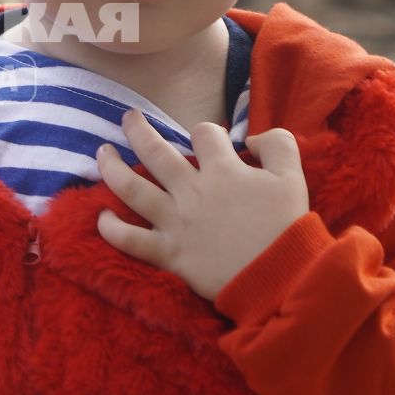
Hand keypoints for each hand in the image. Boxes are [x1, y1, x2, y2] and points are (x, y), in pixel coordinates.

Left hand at [95, 110, 309, 301]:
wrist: (280, 276)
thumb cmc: (287, 227)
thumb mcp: (293, 177)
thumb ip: (278, 146)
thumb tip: (252, 137)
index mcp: (223, 169)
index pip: (204, 135)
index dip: (206, 132)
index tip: (208, 140)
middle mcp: (192, 190)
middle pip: (155, 151)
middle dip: (138, 130)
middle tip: (128, 118)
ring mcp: (175, 221)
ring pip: (132, 188)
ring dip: (112, 168)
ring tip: (102, 153)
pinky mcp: (168, 253)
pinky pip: (130, 240)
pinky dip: (112, 229)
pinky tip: (101, 218)